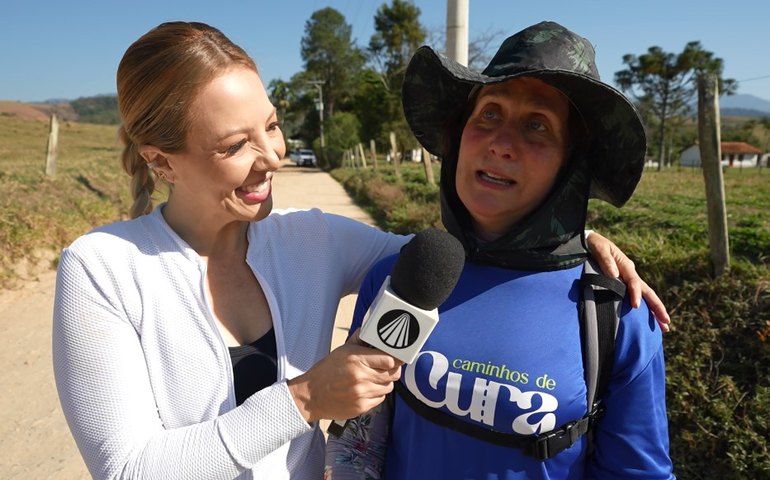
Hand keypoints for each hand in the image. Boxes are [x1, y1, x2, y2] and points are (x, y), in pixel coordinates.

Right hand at [287, 330, 401, 421]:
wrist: (311, 396)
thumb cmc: (326, 371)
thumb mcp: (341, 350)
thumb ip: (359, 340)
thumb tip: (371, 330)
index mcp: (356, 359)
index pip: (389, 359)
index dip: (396, 358)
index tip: (397, 357)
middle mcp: (361, 376)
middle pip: (393, 374)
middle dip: (392, 370)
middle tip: (386, 368)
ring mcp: (362, 393)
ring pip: (388, 387)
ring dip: (384, 382)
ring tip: (372, 379)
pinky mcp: (362, 407)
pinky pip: (380, 399)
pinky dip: (377, 394)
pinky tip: (366, 389)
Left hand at [586, 231, 670, 332]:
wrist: (590, 242)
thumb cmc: (594, 244)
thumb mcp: (599, 248)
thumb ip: (606, 260)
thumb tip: (614, 275)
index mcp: (625, 265)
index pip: (633, 282)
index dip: (636, 294)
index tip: (636, 306)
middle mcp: (630, 273)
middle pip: (647, 292)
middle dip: (656, 307)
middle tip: (666, 323)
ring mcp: (629, 279)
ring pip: (645, 296)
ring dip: (655, 311)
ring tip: (664, 327)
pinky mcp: (624, 283)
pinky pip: (637, 296)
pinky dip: (645, 308)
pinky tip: (649, 320)